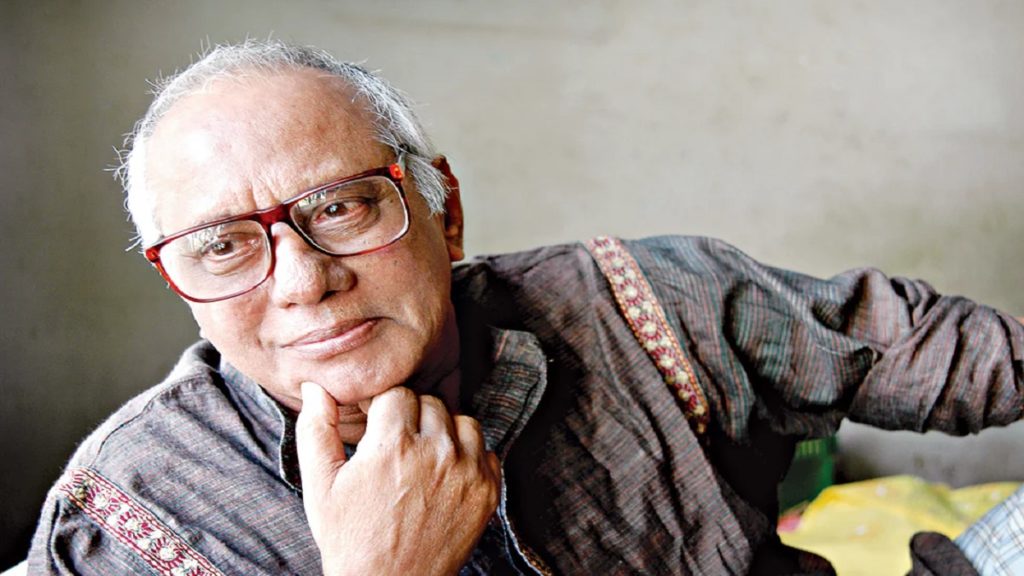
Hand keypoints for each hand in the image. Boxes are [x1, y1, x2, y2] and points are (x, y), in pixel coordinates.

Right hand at [296, 383, 500, 575]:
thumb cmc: (350, 539)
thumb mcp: (320, 486)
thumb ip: (316, 429)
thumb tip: (315, 387)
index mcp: (393, 445)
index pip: (397, 393)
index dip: (384, 409)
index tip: (378, 428)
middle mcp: (436, 453)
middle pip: (430, 403)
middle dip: (412, 418)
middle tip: (397, 447)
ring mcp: (467, 473)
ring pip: (462, 421)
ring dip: (444, 432)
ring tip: (422, 457)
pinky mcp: (487, 492)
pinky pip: (486, 451)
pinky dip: (469, 457)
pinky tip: (445, 475)